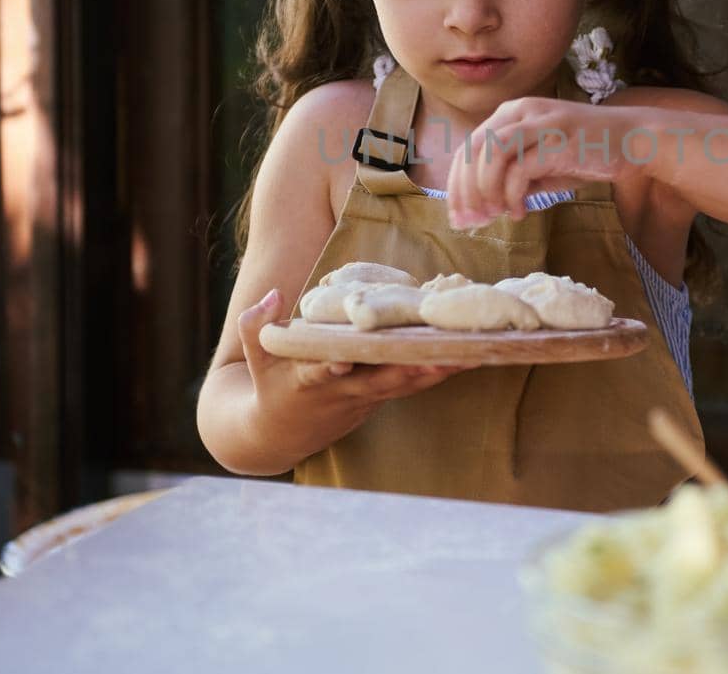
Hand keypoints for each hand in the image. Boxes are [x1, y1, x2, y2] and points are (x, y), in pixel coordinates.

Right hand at [234, 290, 472, 414]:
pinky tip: (467, 357)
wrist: (279, 435)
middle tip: (438, 354)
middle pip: (379, 380)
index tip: (343, 360)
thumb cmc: (269, 385)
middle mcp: (342, 391)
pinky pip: (410, 385)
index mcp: (307, 381)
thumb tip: (274, 292)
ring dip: (436, 371)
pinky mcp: (380, 399)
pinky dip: (436, 372)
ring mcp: (364, 398)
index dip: (333, 367)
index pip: (321, 372)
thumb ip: (256, 325)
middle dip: (408, 369)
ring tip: (470, 353)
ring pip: (403, 385)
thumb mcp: (256, 356)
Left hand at [445, 97, 650, 227]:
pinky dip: (512, 196)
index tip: (459, 215)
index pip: (468, 147)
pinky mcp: (557, 140)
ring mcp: (539, 124)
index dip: (457, 183)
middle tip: (470, 221)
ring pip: (491, 156)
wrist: (631, 140)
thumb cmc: (584, 153)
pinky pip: (520, 170)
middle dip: (465, 191)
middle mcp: (520, 112)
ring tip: (497, 214)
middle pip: (473, 151)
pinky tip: (521, 211)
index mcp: (511, 113)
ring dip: (486, 191)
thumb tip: (481, 209)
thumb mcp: (540, 162)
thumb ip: (510, 178)